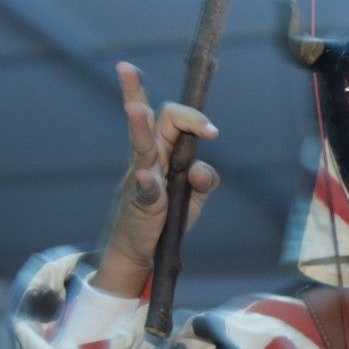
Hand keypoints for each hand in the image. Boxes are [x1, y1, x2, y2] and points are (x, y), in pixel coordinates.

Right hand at [94, 62, 219, 298]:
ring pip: (141, 146)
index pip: (173, 119)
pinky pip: (144, 190)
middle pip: (156, 120)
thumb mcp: (194, 196)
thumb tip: (199, 170)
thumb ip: (205, 179)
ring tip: (135, 108)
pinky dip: (147, 183)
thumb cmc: (166, 216)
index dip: (193, 118)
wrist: (139, 247)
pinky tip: (145, 177)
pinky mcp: (139, 203)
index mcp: (164, 150)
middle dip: (164, 106)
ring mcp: (141, 178)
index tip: (213, 133)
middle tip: (171, 101)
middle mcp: (150, 157)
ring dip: (139, 127)